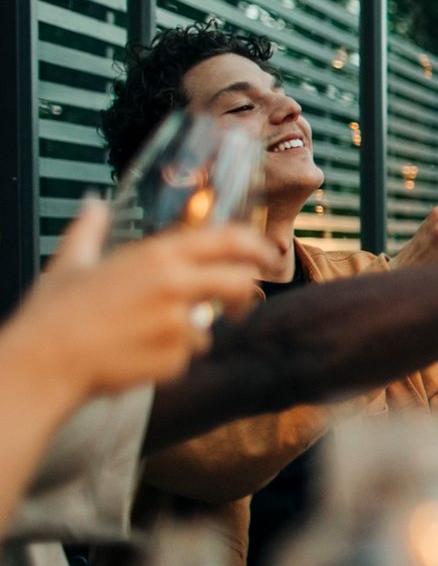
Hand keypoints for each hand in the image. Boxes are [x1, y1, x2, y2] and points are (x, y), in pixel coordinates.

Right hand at [0, 201, 275, 398]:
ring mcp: (178, 324)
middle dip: (244, 296)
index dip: (255, 246)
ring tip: (144, 337)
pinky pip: (185, 359)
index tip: (268, 255)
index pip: (227, 240)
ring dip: (189, 336)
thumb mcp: (71, 261)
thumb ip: (89, 229)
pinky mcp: (175, 359)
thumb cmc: (53, 314)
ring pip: (208, 329)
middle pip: (239, 283)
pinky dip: (168, 361)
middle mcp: (175, 285)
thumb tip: (93, 203)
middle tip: (238, 306)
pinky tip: (135, 357)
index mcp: (156, 256)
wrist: (42, 363)